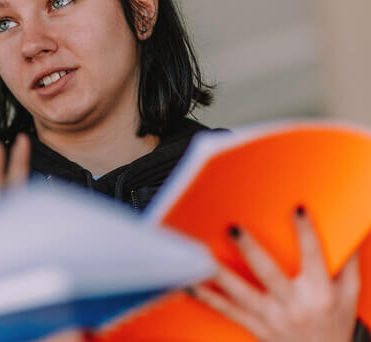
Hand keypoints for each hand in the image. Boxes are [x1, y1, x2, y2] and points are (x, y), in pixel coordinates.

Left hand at [190, 206, 360, 341]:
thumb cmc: (335, 320)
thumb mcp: (348, 293)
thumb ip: (344, 261)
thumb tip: (347, 227)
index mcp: (320, 293)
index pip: (314, 257)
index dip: (307, 233)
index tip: (297, 209)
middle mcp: (295, 306)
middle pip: (269, 274)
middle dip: (251, 251)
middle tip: (233, 228)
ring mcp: (273, 318)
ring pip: (241, 295)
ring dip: (219, 275)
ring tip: (200, 256)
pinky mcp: (256, 327)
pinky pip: (227, 311)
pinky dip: (206, 297)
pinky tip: (189, 282)